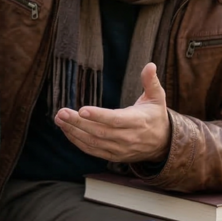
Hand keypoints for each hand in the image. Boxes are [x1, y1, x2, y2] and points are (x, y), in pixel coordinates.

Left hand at [54, 63, 169, 162]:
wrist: (162, 144)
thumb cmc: (155, 116)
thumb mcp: (157, 97)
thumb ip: (151, 82)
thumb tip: (150, 65)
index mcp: (138, 121)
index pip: (116, 120)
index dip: (99, 116)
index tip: (82, 110)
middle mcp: (128, 137)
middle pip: (100, 132)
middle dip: (78, 123)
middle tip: (61, 112)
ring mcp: (120, 149)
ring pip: (93, 142)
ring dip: (73, 132)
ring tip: (59, 119)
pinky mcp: (113, 155)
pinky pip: (92, 150)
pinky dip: (77, 141)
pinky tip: (66, 130)